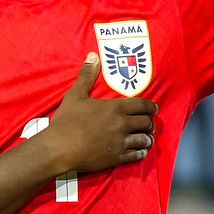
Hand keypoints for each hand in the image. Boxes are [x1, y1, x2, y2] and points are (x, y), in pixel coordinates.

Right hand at [41, 54, 156, 173]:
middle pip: (145, 123)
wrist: (59, 148)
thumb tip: (93, 56)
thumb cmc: (66, 121)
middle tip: (148, 124)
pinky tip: (140, 152)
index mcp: (115, 108)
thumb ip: (87, 76)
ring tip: (147, 139)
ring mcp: (121, 142)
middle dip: (149, 123)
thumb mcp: (75, 95)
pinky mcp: (117, 158)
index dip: (151, 107)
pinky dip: (140, 153)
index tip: (154, 109)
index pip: (142, 105)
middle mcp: (122, 124)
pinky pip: (136, 155)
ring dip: (147, 139)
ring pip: (144, 140)